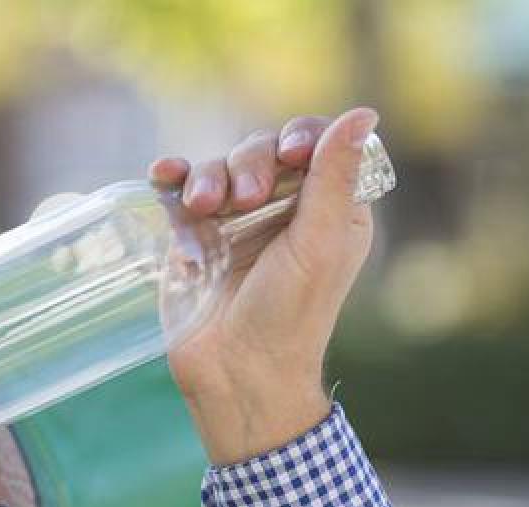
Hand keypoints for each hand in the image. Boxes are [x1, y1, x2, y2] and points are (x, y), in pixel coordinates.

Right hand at [149, 107, 379, 464]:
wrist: (235, 371)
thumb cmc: (290, 316)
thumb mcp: (319, 243)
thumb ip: (334, 178)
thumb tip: (364, 112)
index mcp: (328, 210)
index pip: (317, 146)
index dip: (301, 138)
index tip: (291, 155)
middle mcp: (282, 211)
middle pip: (262, 152)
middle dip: (248, 165)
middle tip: (242, 200)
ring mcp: (233, 223)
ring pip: (218, 168)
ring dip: (207, 178)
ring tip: (202, 209)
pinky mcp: (193, 237)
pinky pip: (180, 192)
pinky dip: (172, 180)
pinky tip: (163, 176)